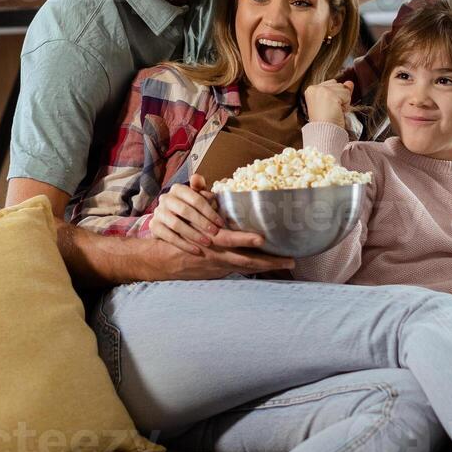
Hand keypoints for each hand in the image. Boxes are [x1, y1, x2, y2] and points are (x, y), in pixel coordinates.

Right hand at [148, 175, 293, 276]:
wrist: (162, 261)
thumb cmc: (176, 232)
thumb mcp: (185, 215)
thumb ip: (196, 196)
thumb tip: (199, 178)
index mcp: (209, 239)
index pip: (229, 240)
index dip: (245, 241)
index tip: (262, 239)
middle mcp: (216, 256)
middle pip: (246, 261)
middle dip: (268, 261)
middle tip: (290, 260)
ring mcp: (219, 267)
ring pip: (247, 268)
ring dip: (267, 267)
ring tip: (287, 263)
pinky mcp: (219, 273)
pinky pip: (242, 272)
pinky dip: (256, 270)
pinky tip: (270, 268)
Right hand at [149, 174, 223, 254]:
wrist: (169, 221)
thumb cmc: (191, 208)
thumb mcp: (198, 198)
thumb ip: (201, 189)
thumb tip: (197, 178)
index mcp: (178, 189)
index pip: (195, 198)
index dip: (209, 211)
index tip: (220, 223)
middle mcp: (166, 198)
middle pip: (185, 210)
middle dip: (202, 223)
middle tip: (215, 233)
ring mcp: (158, 212)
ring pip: (176, 224)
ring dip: (193, 234)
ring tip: (207, 243)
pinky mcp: (154, 226)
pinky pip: (169, 237)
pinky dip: (183, 244)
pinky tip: (196, 250)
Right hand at [304, 79, 353, 125]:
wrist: (324, 133)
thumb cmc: (327, 122)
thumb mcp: (333, 103)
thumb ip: (341, 91)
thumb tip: (349, 83)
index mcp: (311, 90)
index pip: (332, 84)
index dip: (336, 96)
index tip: (329, 108)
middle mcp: (315, 88)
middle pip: (338, 85)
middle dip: (340, 98)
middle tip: (332, 110)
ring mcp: (322, 90)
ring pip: (344, 89)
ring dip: (344, 102)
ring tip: (334, 111)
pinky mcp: (330, 95)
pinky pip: (347, 95)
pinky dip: (346, 105)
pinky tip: (337, 112)